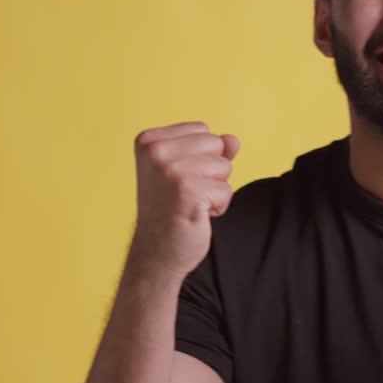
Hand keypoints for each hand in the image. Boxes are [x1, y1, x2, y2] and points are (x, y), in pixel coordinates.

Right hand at [132, 121, 239, 276]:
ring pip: (224, 166)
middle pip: (216, 143)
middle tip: (186, 193)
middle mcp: (156, 152)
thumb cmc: (172, 208)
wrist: (156, 252)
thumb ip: (212, 148)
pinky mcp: (188, 191)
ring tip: (191, 204)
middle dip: (211, 171)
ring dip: (215, 189)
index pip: (203, 130)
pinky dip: (218, 206)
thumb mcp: (187, 169)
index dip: (200, 157)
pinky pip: (226, 190)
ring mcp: (170, 171)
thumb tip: (233, 140)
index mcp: (149, 140)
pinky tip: (196, 216)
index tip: (178, 179)